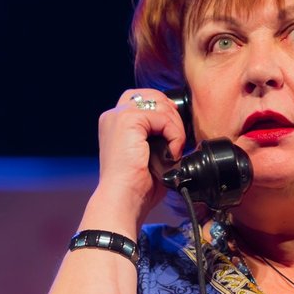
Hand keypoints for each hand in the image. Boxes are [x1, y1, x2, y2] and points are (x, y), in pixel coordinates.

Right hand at [92, 88, 187, 226]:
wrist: (123, 198)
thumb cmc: (136, 185)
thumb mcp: (148, 154)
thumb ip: (158, 137)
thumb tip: (179, 130)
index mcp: (115, 123)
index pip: (144, 100)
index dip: (164, 111)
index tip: (175, 131)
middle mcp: (113, 115)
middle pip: (152, 95)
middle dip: (172, 113)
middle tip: (178, 139)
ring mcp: (119, 116)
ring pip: (160, 105)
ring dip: (175, 126)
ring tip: (174, 149)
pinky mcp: (127, 120)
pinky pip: (162, 117)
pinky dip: (174, 134)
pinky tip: (171, 152)